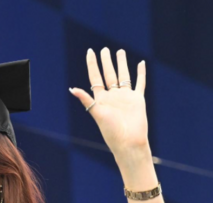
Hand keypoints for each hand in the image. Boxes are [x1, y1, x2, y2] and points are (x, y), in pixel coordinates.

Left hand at [71, 49, 151, 171]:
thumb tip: (72, 89)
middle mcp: (113, 96)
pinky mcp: (137, 100)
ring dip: (121, 64)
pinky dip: (141, 74)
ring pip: (123, 76)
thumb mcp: (97, 114)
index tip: (90, 51)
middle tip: (104, 49)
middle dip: (106, 61)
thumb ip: (86, 100)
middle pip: (109, 74)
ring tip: (120, 51)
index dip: (92, 64)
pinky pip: (139, 83)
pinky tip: (141, 63)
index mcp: (101, 98)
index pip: (95, 77)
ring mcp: (126, 97)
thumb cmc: (111, 131)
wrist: (129, 142)